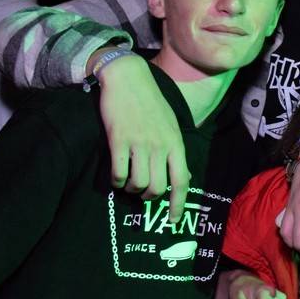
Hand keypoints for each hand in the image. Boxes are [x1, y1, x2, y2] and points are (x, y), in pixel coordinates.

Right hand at [96, 54, 189, 220]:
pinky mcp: (118, 140)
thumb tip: (184, 175)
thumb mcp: (171, 124)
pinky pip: (118, 173)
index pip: (181, 180)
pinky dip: (116, 181)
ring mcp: (139, 143)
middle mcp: (159, 145)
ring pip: (138, 183)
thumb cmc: (151, 102)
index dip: (177, 204)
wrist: (129, 78)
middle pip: (158, 188)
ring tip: (128, 182)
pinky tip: (116, 176)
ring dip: (131, 189)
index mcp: (175, 142)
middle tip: (142, 193)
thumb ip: (175, 149)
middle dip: (149, 197)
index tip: (172, 220)